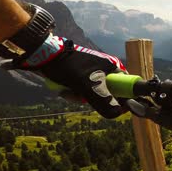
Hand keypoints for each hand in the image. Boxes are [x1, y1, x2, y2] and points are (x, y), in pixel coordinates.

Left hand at [7, 35, 127, 117]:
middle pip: (109, 94)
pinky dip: (76, 94)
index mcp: (113, 67)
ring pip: (95, 95)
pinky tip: (66, 90)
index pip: (126, 88)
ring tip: (70, 91)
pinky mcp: (83, 77)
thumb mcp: (86, 84)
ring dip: (81, 97)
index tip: (108, 105)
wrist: (45, 56)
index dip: (120, 99)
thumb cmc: (67, 66)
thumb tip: (117, 114)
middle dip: (94, 99)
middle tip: (82, 96)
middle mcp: (106, 70)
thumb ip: (103, 99)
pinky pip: (85, 92)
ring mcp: (94, 74)